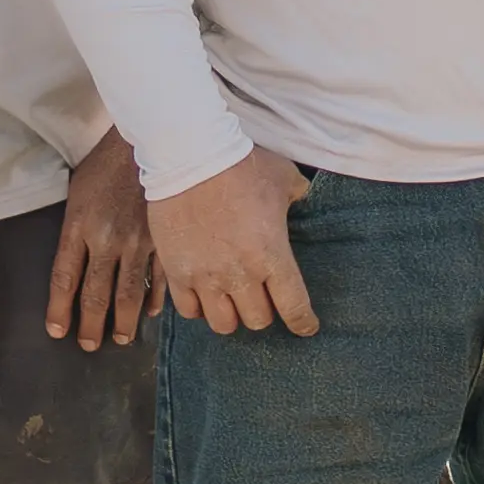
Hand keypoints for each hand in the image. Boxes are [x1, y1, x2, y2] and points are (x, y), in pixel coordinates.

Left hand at [45, 133, 158, 351]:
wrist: (149, 140)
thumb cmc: (107, 162)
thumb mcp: (77, 192)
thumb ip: (74, 229)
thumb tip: (75, 262)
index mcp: (79, 227)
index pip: (64, 279)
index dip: (59, 309)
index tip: (58, 331)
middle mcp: (106, 240)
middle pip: (95, 294)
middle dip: (90, 324)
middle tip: (89, 345)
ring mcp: (138, 243)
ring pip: (128, 293)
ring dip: (123, 320)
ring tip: (119, 338)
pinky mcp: (165, 239)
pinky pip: (159, 278)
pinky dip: (155, 298)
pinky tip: (152, 313)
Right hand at [155, 150, 320, 336]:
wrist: (190, 156)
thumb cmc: (241, 165)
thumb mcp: (284, 178)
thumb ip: (298, 195)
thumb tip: (303, 198)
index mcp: (272, 255)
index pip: (294, 307)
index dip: (303, 322)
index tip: (306, 327)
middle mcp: (240, 274)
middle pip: (258, 320)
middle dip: (264, 312)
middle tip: (262, 299)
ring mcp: (205, 276)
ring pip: (223, 324)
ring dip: (231, 315)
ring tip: (232, 301)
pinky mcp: (177, 272)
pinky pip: (189, 311)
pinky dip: (199, 308)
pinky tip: (204, 295)